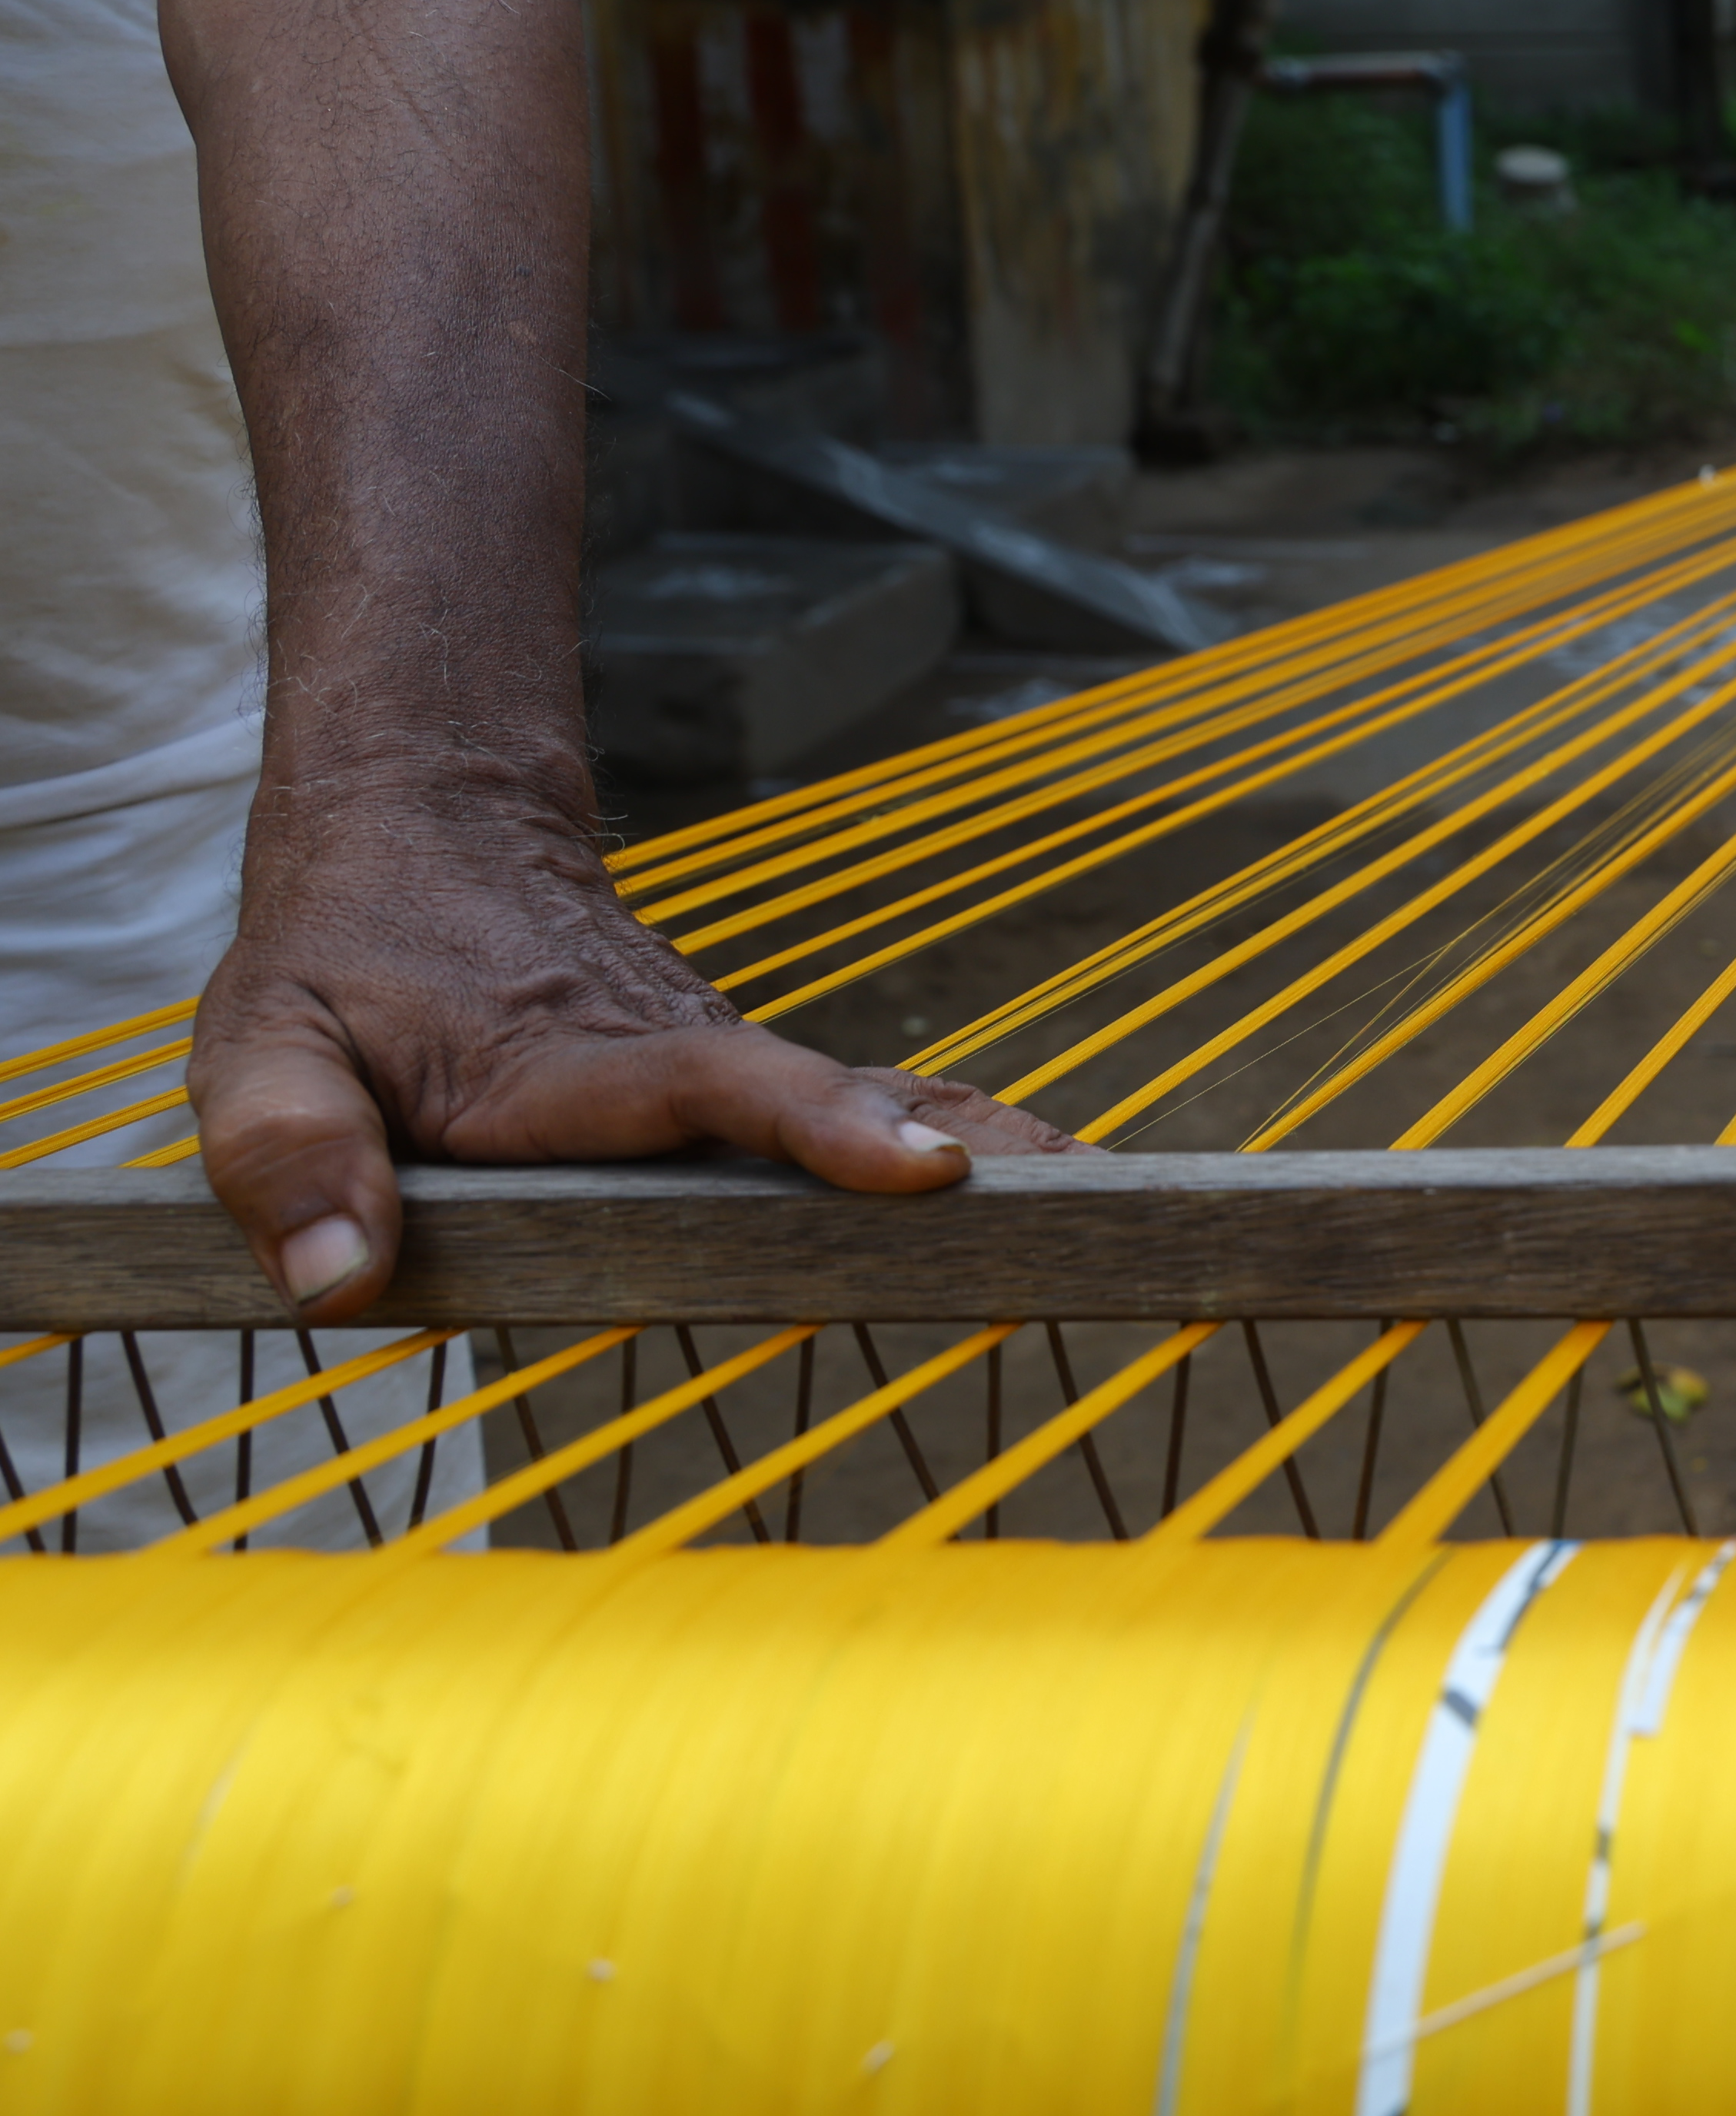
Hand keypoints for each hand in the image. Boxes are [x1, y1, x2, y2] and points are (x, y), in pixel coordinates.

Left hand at [188, 777, 1074, 1320]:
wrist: (422, 826)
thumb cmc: (338, 956)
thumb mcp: (258, 1050)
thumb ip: (285, 1160)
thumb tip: (338, 1290)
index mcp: (573, 1064)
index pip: (717, 1093)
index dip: (823, 1127)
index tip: (924, 1167)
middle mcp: (674, 1056)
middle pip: (834, 1097)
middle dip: (957, 1146)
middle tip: (1076, 1195)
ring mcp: (717, 1060)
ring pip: (867, 1094)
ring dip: (984, 1142)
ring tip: (1098, 1193)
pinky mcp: (736, 1077)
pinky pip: (856, 1105)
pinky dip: (957, 1133)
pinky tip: (1045, 1168)